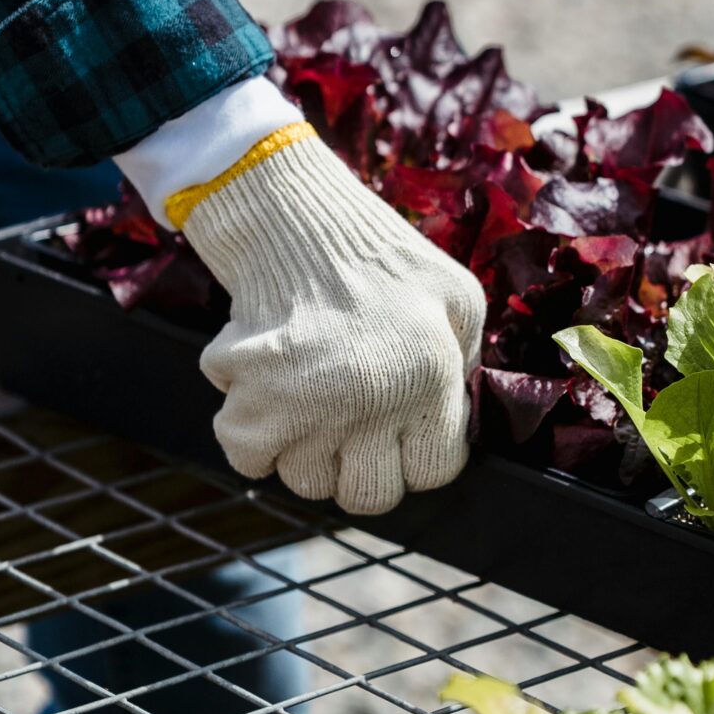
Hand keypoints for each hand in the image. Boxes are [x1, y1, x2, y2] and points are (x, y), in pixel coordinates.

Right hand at [179, 128, 485, 513]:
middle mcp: (375, 404)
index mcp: (430, 379)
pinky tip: (264, 390)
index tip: (398, 430)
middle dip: (360, 466)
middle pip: (369, 496)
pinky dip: (249, 432)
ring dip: (303, 445)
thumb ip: (465, 361)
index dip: (416, 455)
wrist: (296, 218)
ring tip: (307, 392)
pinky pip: (248, 459)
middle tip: (349, 422)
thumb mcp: (456, 296)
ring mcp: (310, 409)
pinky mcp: (251, 404)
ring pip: (306, 479)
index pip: (434, 473)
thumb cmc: (382, 257)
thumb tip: (458, 412)